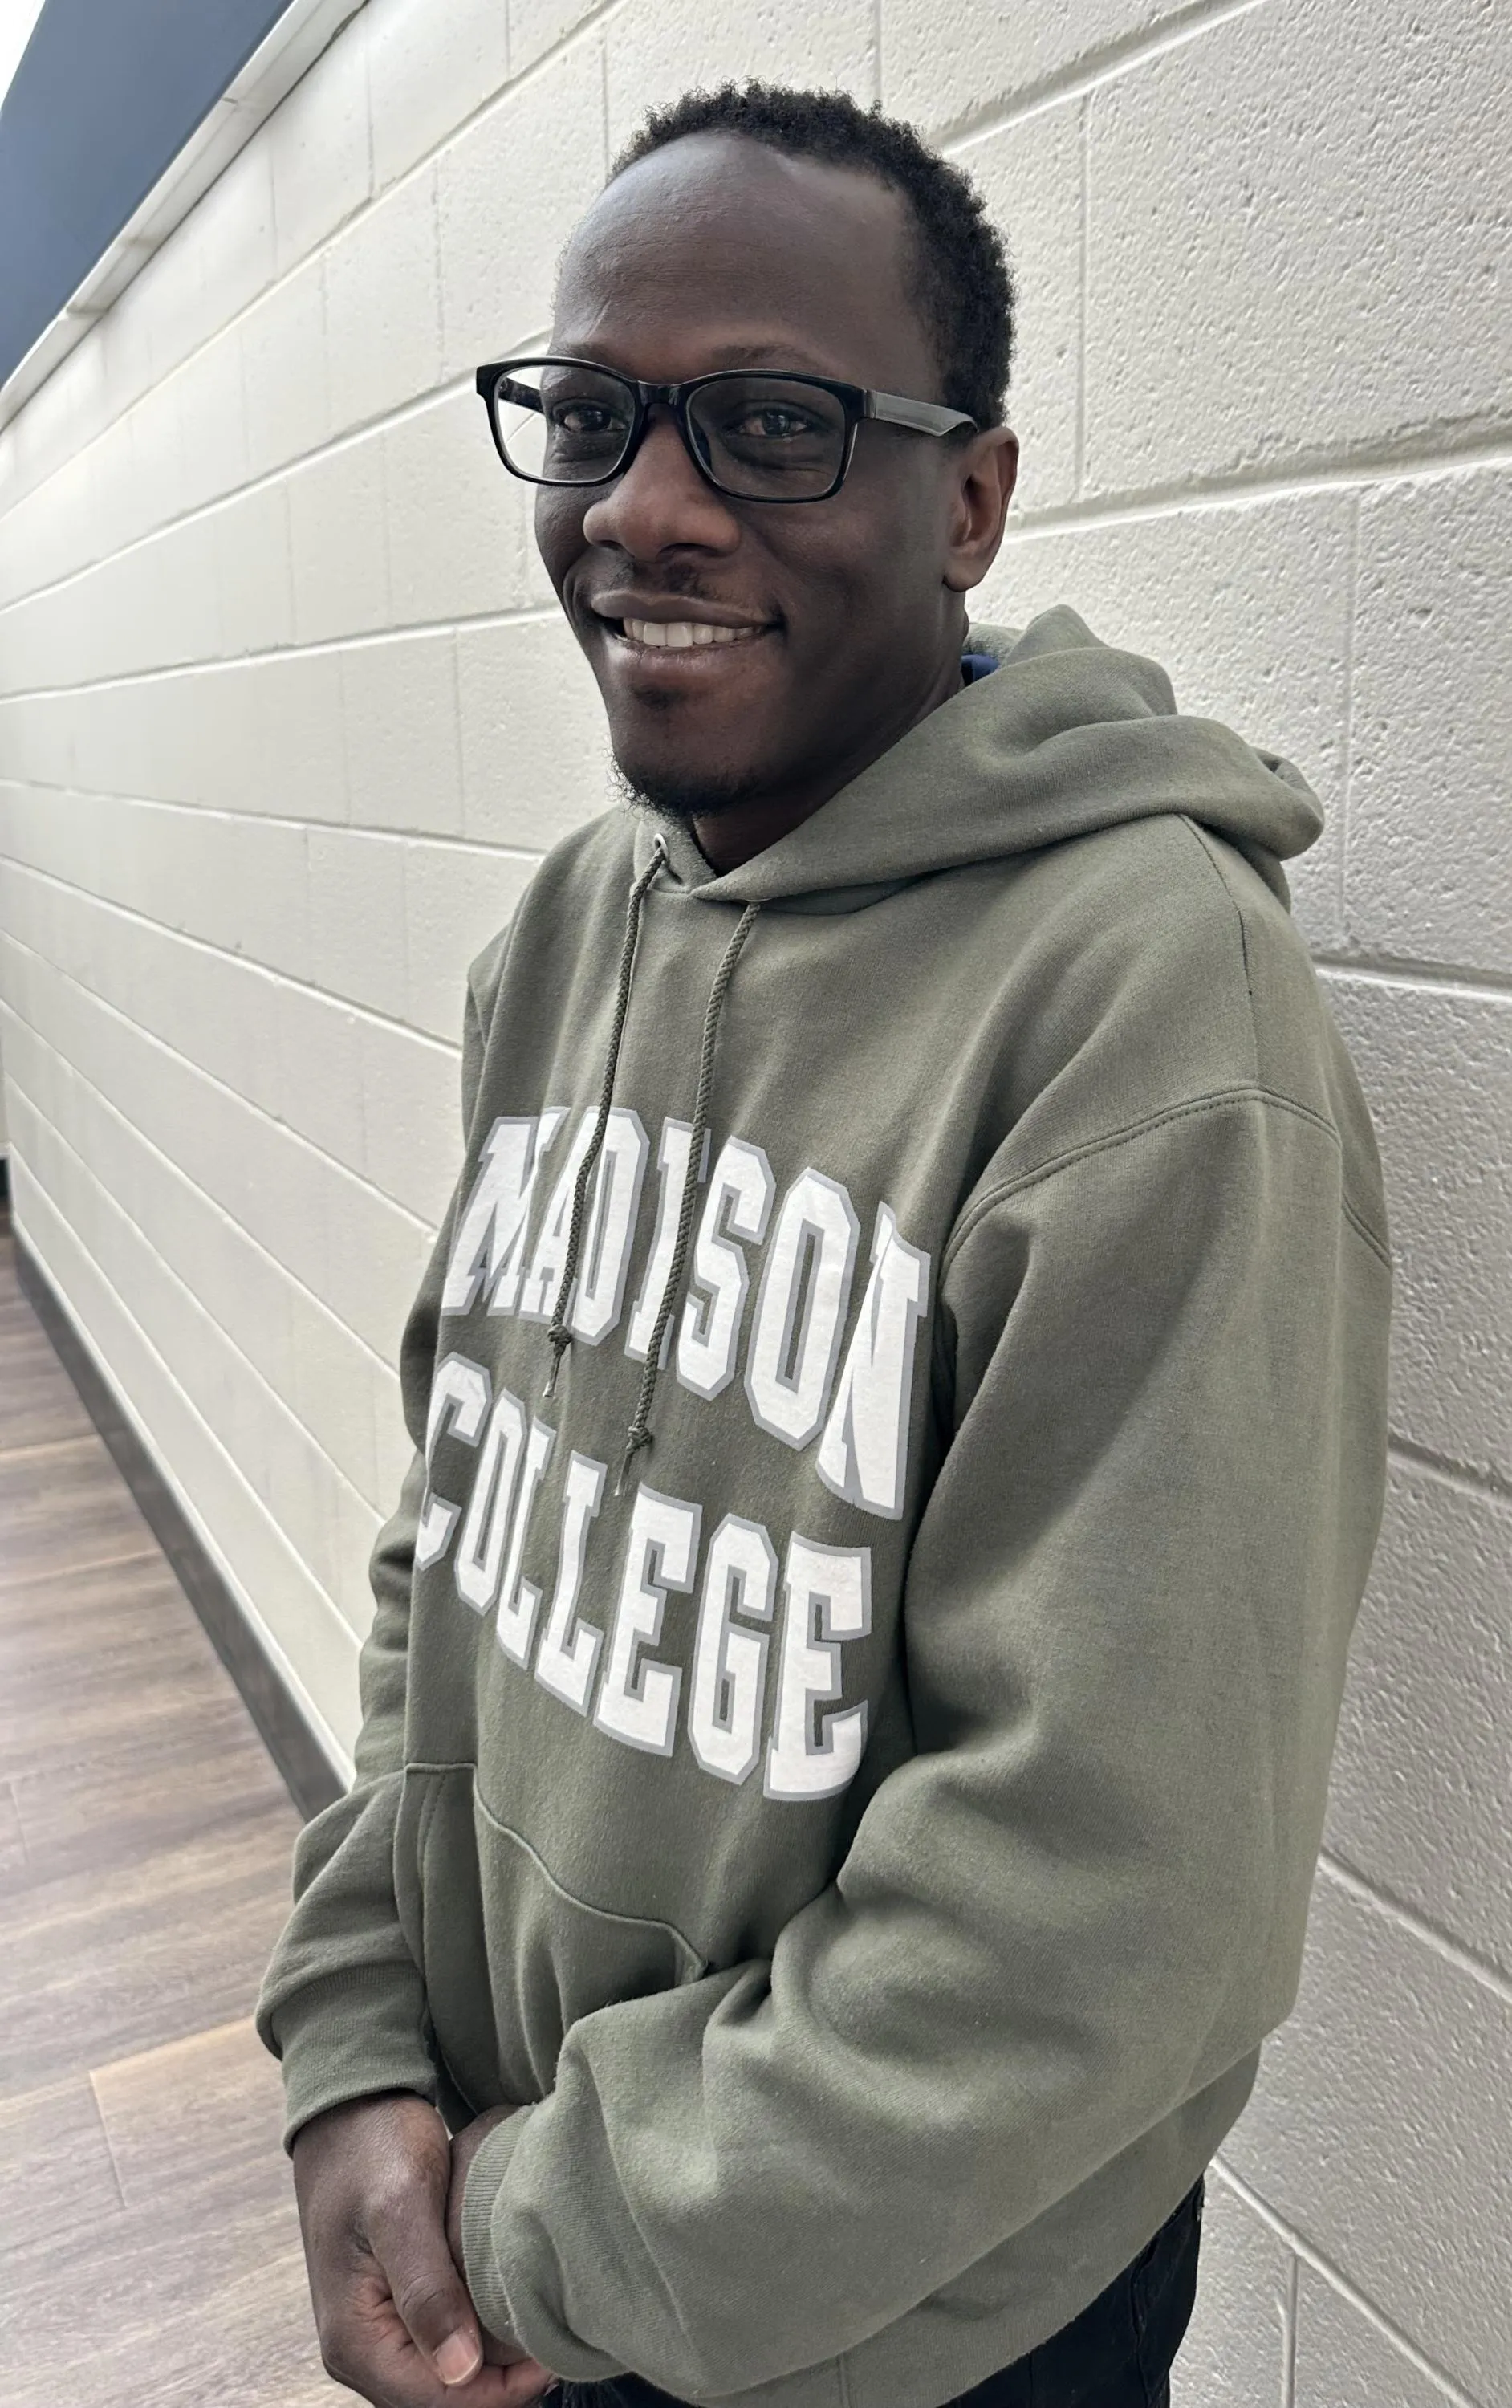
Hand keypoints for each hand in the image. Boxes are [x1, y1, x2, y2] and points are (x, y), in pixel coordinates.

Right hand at [290, 2089, 549, 2406]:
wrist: (350, 2111)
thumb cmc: (373, 2147)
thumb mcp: (401, 2208)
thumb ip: (427, 2291)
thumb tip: (460, 2371)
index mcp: (353, 2340)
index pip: (435, 2402)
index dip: (499, 2391)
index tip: (551, 2356)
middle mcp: (358, 2350)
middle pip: (440, 2400)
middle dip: (499, 2382)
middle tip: (555, 2342)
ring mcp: (375, 2332)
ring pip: (443, 2380)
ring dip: (491, 2365)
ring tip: (540, 2327)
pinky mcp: (393, 2309)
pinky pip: (439, 2349)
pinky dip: (478, 2339)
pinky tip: (510, 2310)